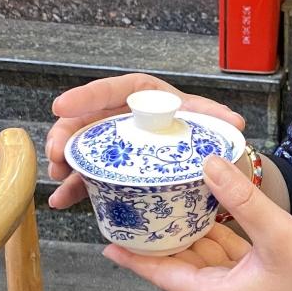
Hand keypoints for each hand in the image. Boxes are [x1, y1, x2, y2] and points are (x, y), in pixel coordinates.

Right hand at [46, 73, 245, 209]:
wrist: (212, 165)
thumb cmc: (208, 135)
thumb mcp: (212, 125)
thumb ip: (217, 120)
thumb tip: (234, 122)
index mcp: (148, 98)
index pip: (114, 90)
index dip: (86, 96)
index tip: (62, 105)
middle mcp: (127, 117)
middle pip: (89, 119)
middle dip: (67, 134)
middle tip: (57, 153)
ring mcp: (119, 143)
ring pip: (84, 147)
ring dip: (66, 161)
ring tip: (58, 178)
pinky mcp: (116, 168)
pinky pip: (91, 174)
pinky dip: (76, 186)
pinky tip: (62, 200)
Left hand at [103, 155, 291, 290]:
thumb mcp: (278, 235)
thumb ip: (242, 199)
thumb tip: (207, 163)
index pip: (163, 275)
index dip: (135, 258)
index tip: (106, 239)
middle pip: (180, 264)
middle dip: (159, 237)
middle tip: (134, 205)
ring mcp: (244, 288)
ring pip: (206, 254)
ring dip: (189, 230)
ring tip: (163, 199)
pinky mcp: (262, 278)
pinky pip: (229, 251)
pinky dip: (218, 230)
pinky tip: (210, 204)